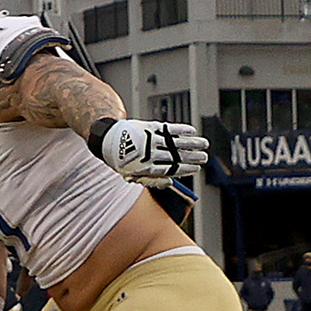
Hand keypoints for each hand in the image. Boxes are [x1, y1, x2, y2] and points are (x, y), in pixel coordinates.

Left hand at [91, 117, 208, 181]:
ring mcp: (149, 139)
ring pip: (175, 142)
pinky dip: (181, 130)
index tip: (196, 169)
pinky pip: (168, 128)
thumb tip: (170, 183)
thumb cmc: (122, 159)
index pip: (170, 169)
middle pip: (175, 156)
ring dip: (192, 143)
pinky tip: (192, 131)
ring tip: (204, 144)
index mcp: (144, 167)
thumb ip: (150, 180)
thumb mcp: (132, 174)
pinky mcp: (148, 127)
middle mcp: (148, 153)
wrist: (107, 139)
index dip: (184, 169)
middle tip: (204, 158)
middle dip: (192, 157)